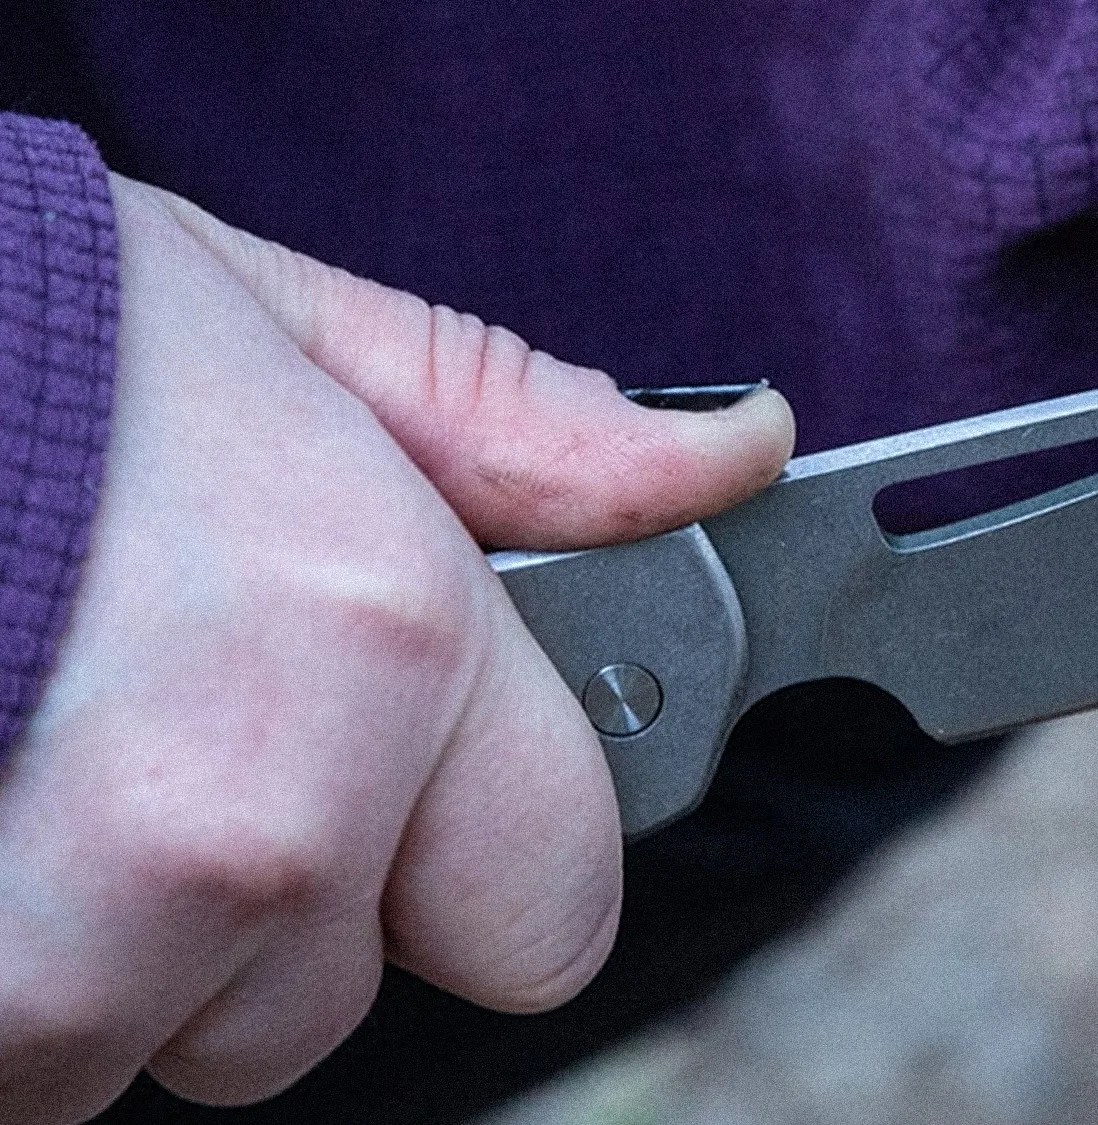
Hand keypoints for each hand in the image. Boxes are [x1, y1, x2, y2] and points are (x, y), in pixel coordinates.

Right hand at [0, 176, 792, 1120]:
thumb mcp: (272, 325)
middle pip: (318, 1006)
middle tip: (135, 718)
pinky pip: (9, 1057)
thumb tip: (730, 455)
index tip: (388, 774)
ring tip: (19, 739)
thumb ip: (520, 431)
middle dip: (254, 905)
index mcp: (379, 641)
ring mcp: (62, 944)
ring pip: (137, 1047)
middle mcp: (249, 819)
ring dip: (94, 943)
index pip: (550, 914)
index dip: (469, 853)